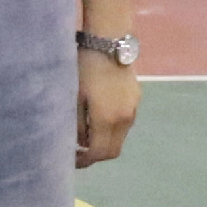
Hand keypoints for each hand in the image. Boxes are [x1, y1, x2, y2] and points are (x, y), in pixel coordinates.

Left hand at [76, 46, 139, 166]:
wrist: (109, 45)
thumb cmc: (84, 69)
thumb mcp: (73, 97)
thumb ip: (76, 124)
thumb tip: (79, 143)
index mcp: (106, 120)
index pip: (98, 153)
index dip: (84, 161)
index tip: (70, 160)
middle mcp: (124, 119)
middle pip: (112, 151)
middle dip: (95, 156)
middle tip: (77, 153)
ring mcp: (133, 109)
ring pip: (119, 138)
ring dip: (104, 142)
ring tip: (84, 135)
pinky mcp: (136, 100)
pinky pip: (124, 124)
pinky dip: (111, 130)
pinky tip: (96, 119)